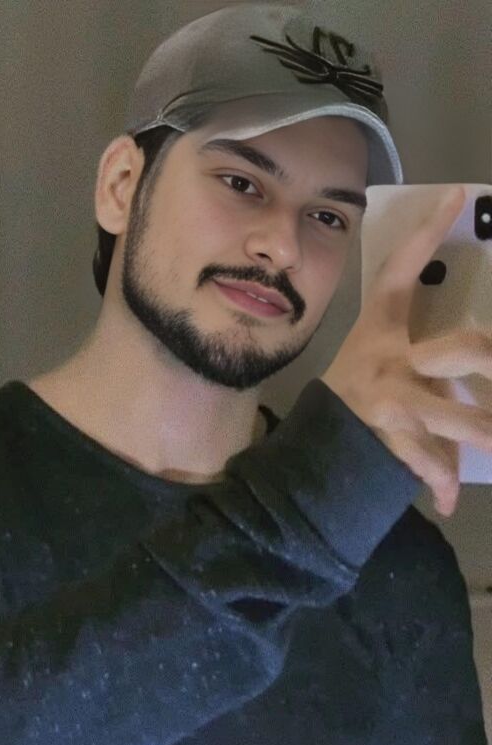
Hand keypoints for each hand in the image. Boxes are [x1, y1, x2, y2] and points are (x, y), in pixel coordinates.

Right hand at [321, 186, 491, 517]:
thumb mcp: (382, 357)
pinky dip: (440, 481)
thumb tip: (473, 349)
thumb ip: (429, 354)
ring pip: (449, 416)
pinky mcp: (387, 440)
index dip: (428, 233)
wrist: (318, 442)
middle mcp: (390, 361)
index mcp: (385, 330)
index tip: (459, 195)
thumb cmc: (360, 390)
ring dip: (482, 430)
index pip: (402, 271)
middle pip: (461, 349)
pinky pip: (424, 461)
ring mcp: (390, 403)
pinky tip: (452, 500)